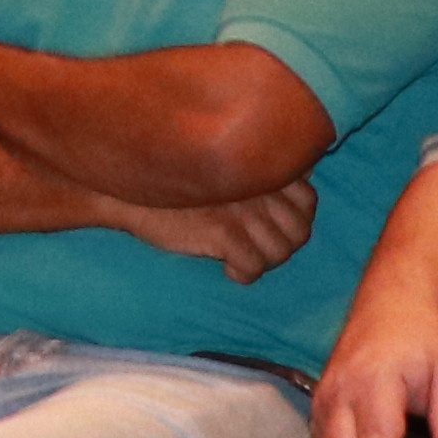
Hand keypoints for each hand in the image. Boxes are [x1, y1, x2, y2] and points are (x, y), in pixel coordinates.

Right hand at [99, 177, 314, 278]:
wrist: (129, 191)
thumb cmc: (172, 176)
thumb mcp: (219, 163)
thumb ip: (255, 169)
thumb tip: (296, 176)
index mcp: (260, 167)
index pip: (308, 200)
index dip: (298, 220)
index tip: (274, 227)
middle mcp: (258, 186)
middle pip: (299, 231)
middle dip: (284, 246)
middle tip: (258, 248)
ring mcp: (243, 210)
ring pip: (280, 252)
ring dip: (264, 262)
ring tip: (242, 258)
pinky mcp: (223, 232)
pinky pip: (253, 266)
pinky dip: (244, 274)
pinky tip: (227, 270)